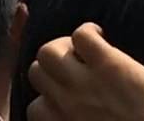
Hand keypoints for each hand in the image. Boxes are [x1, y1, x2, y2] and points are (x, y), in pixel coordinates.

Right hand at [26, 23, 143, 120]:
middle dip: (53, 65)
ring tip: (85, 49)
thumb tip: (85, 114)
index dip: (50, 96)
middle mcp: (66, 105)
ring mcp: (83, 83)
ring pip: (47, 51)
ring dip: (63, 45)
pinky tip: (102, 37)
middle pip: (36, 72)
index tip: (67, 94)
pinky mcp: (108, 64)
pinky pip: (80, 35)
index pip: (35, 108)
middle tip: (76, 63)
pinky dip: (88, 31)